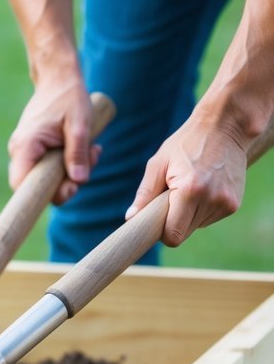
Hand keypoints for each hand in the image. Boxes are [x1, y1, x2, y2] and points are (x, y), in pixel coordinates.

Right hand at [8, 78, 98, 204]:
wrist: (59, 77)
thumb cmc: (68, 96)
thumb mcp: (80, 124)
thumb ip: (77, 153)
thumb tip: (78, 180)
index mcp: (26, 145)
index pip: (21, 185)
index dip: (42, 195)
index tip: (69, 188)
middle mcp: (20, 151)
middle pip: (37, 185)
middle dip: (67, 182)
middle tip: (91, 161)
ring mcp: (27, 151)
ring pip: (48, 177)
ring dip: (73, 170)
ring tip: (93, 149)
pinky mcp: (36, 150)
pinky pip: (51, 167)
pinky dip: (70, 162)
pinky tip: (86, 148)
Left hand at [125, 111, 247, 245]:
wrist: (225, 127)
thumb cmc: (186, 143)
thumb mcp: (159, 163)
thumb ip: (145, 193)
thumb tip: (130, 218)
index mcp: (190, 191)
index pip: (173, 235)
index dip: (161, 232)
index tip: (156, 220)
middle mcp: (212, 200)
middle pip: (184, 233)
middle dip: (173, 221)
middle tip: (171, 198)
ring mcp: (226, 204)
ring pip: (196, 227)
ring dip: (188, 215)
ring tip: (190, 188)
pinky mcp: (234, 204)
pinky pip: (209, 218)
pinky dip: (201, 209)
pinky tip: (203, 188)